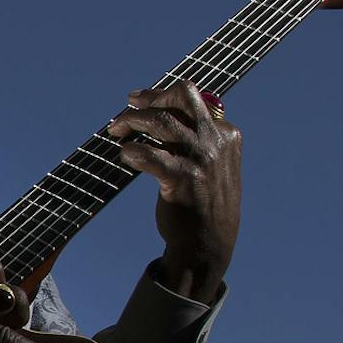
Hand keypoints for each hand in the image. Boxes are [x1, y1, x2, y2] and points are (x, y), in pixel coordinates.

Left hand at [106, 82, 241, 301]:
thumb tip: (164, 115)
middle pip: (181, 98)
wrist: (206, 246)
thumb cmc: (203, 204)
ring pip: (161, 121)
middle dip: (150, 97)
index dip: (162, 97)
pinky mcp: (182, 179)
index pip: (193, 99)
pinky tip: (125, 156)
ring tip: (116, 130)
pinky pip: (148, 154)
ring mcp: (201, 159)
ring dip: (132, 121)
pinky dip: (131, 151)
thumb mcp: (213, 166)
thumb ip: (199, 140)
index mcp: (227, 135)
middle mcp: (216, 142)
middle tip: (127, 106)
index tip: (140, 101)